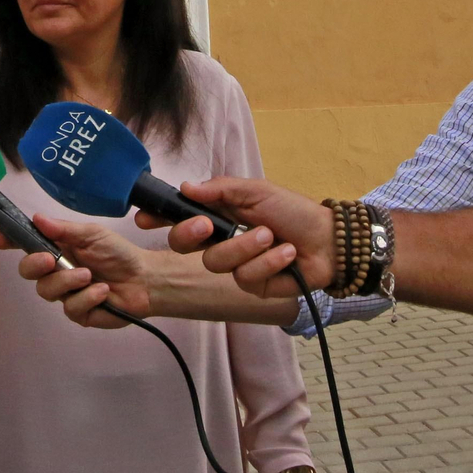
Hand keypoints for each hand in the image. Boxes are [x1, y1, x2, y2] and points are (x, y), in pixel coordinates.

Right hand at [0, 215, 153, 327]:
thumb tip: (36, 218)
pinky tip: (102, 292)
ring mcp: (65, 294)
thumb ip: (64, 229)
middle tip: (50, 259)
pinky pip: (70, 308)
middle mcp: (56, 272)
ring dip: (68, 281)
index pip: (26, 245)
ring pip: (47, 291)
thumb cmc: (118, 253)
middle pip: (27, 272)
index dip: (8, 241)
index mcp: (57, 249)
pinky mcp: (79, 313)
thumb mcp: (92, 234)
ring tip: (89, 276)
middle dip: (34, 264)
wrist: (145, 279)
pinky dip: (87, 297)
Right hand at [139, 177, 335, 296]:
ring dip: (246, 246)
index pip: (179, 217)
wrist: (329, 240)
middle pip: (182, 245)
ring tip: (271, 236)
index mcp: (217, 216)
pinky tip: (287, 254)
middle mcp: (220, 241)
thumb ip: (220, 190)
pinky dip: (268, 262)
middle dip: (189, 233)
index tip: (143, 217)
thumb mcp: (256, 191)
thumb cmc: (293, 211)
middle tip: (206, 224)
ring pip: (215, 262)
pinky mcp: (253, 286)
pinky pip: (245, 277)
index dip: (158, 218)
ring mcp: (235, 266)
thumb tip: (186, 186)